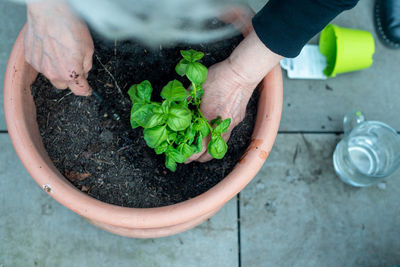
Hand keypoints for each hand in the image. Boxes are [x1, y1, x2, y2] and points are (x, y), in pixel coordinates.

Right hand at [25, 0, 93, 95]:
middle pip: (64, 85)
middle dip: (70, 78)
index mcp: (71, 73)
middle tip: (74, 64)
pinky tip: (49, 46)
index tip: (87, 88)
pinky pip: (41, 65)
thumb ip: (86, 65)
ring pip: (52, 75)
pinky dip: (46, 60)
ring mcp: (40, 67)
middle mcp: (54, 73)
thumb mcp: (88, 48)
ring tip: (60, 51)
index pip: (80, 90)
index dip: (86, 90)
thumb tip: (84, 72)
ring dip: (57, 68)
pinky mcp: (31, 59)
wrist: (49, 12)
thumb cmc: (69, 27)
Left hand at [187, 29, 282, 162]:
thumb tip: (177, 106)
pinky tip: (214, 134)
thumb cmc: (220, 77)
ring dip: (211, 150)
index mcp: (208, 119)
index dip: (190, 155)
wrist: (242, 72)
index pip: (198, 146)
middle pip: (210, 151)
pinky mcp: (238, 118)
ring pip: (221, 144)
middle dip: (199, 157)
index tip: (182, 159)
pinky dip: (219, 138)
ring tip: (202, 151)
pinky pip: (227, 133)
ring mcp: (231, 123)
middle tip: (189, 157)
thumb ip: (187, 99)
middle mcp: (221, 125)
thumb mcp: (197, 86)